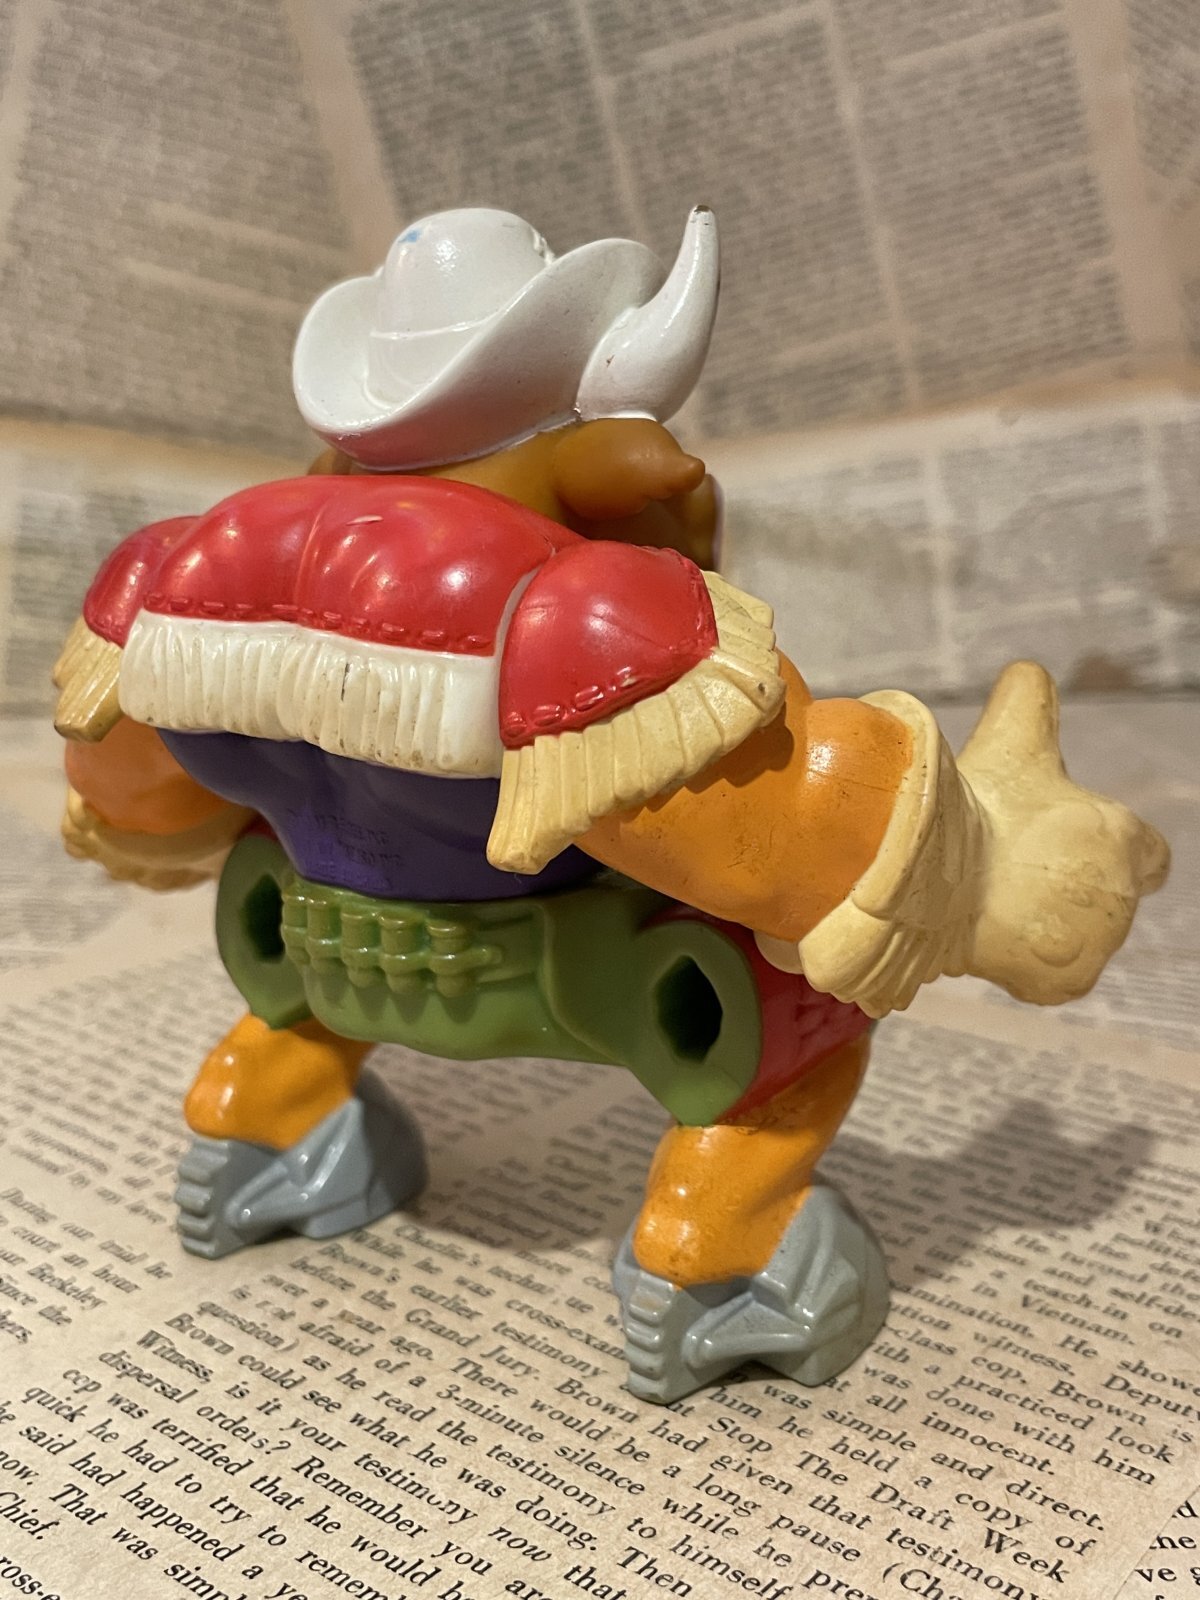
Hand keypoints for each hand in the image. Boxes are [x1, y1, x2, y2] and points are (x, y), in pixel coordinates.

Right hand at [961, 662, 1168, 1003]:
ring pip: (1075, 934)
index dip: (1112, 849)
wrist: (936, 876)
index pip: (1148, 854)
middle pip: (1102, 895)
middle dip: (1066, 884)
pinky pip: (1052, 974)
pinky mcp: (1064, 981)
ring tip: (994, 899)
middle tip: (1013, 870)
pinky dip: (1025, 960)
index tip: (1073, 847)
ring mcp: (1095, 944)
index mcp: (1123, 837)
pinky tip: (991, 933)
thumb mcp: (1008, 737)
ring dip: (1045, 921)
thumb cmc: (977, 804)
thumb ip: (1030, 702)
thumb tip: (1027, 669)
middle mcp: (1122, 895)